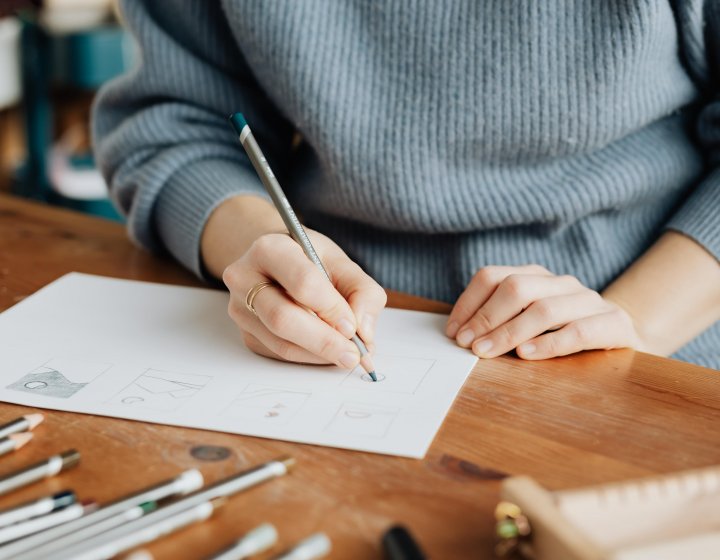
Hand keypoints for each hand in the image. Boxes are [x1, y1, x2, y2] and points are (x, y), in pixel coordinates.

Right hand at [222, 229, 386, 367]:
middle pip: (283, 318)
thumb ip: (362, 292)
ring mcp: (240, 308)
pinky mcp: (247, 333)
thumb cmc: (309, 259)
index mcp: (270, 249)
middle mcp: (245, 277)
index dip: (331, 308)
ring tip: (347, 355)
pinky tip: (327, 352)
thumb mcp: (341, 262)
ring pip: (280, 342)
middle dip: (324, 341)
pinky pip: (279, 353)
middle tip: (353, 354)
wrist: (276, 262)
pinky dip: (309, 357)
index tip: (352, 326)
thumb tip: (364, 332)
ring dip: (319, 354)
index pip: (302, 282)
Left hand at [446, 265, 641, 359]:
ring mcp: (589, 301)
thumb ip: (500, 320)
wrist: (623, 335)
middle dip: (486, 317)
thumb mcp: (529, 321)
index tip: (453, 331)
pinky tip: (526, 355)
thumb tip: (459, 334)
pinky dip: (549, 343)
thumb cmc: (562, 331)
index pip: (493, 277)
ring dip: (510, 332)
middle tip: (467, 344)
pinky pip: (579, 331)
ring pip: (544, 309)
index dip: (468, 303)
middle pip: (516, 288)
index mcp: (536, 276)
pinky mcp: (614, 323)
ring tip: (486, 351)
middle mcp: (561, 283)